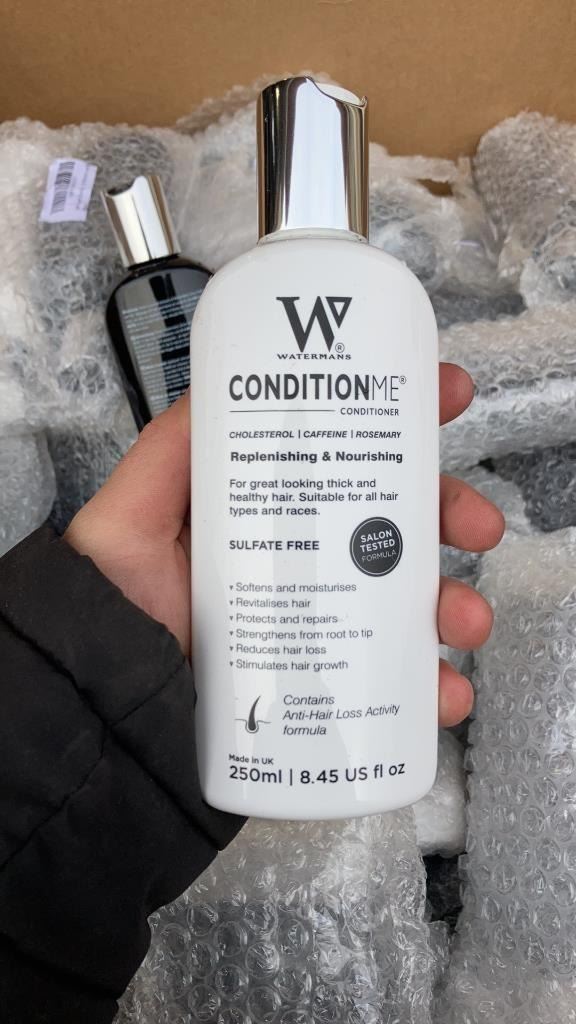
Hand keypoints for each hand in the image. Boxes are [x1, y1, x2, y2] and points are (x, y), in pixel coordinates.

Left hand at [66, 366, 503, 727]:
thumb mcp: (137, 507)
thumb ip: (173, 447)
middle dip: (452, 515)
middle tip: (479, 525)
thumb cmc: (114, 594)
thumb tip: (230, 380)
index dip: (403, 419)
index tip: (450, 394)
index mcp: (273, 506)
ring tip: (466, 622)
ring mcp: (317, 621)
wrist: (97, 696)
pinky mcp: (321, 682)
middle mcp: (304, 557)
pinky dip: (430, 690)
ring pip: (409, 603)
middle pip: (397, 523)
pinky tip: (444, 697)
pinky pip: (390, 683)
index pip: (346, 451)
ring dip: (456, 605)